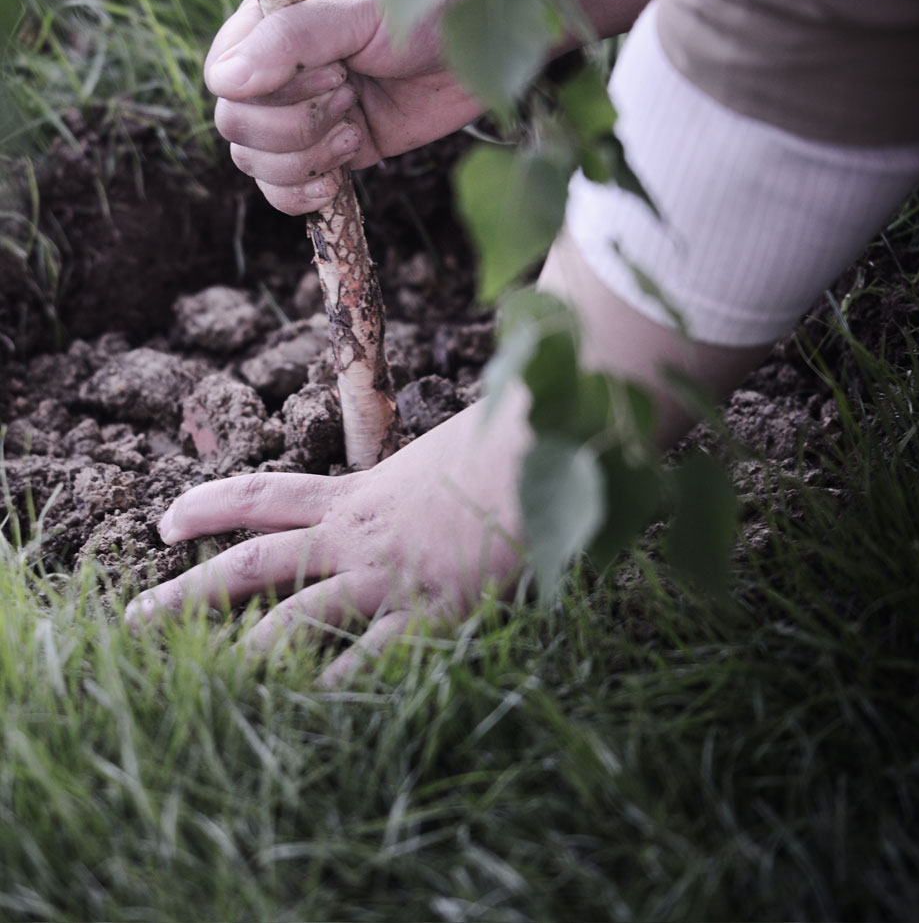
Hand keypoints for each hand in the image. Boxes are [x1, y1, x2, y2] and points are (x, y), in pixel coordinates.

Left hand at [126, 393, 529, 685]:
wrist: (540, 454)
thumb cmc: (498, 444)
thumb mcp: (436, 454)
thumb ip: (408, 474)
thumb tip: (413, 476)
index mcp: (357, 492)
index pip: (265, 493)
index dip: (211, 505)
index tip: (166, 519)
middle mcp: (356, 536)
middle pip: (252, 563)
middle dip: (188, 593)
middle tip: (132, 621)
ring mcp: (385, 577)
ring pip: (292, 620)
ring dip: (238, 655)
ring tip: (193, 687)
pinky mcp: (427, 615)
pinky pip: (364, 664)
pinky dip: (329, 692)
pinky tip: (298, 720)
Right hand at [205, 0, 484, 214]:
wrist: (482, 41)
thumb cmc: (421, 3)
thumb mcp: (355, 12)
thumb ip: (289, 41)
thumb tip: (224, 83)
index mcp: (267, 26)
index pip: (224, 81)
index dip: (268, 95)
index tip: (333, 73)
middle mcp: (278, 75)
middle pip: (237, 129)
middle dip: (292, 127)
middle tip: (350, 96)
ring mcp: (305, 117)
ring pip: (258, 165)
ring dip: (304, 160)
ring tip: (354, 131)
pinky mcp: (335, 153)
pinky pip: (288, 191)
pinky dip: (303, 196)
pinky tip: (334, 182)